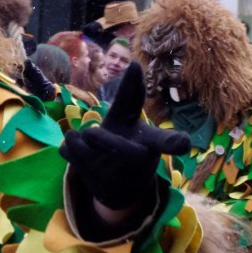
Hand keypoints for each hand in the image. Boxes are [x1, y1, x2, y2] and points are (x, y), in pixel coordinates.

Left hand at [59, 62, 190, 214]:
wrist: (120, 188)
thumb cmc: (128, 142)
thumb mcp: (130, 119)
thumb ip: (131, 95)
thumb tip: (134, 65)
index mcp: (150, 144)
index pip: (163, 142)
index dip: (173, 142)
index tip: (183, 143)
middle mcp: (137, 162)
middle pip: (117, 149)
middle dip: (98, 138)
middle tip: (91, 132)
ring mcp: (115, 176)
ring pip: (82, 147)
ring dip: (77, 138)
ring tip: (86, 139)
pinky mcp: (93, 183)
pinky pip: (68, 154)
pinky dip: (69, 149)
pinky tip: (81, 155)